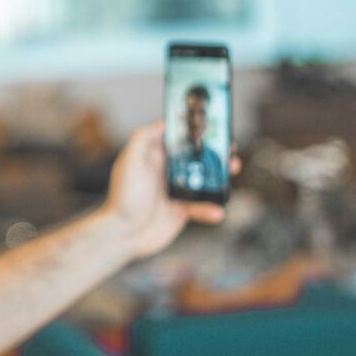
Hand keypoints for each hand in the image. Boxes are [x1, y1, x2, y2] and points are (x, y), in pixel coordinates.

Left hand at [102, 120, 238, 258]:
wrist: (123, 234)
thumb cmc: (123, 196)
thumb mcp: (131, 160)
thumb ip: (144, 137)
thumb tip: (163, 121)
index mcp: (154, 156)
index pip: (177, 138)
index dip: (195, 131)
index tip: (212, 125)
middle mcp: (165, 171)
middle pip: (195, 157)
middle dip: (214, 152)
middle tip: (229, 148)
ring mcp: (174, 191)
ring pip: (204, 180)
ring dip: (221, 175)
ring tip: (233, 169)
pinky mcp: (180, 211)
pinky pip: (201, 207)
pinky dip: (211, 208)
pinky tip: (217, 211)